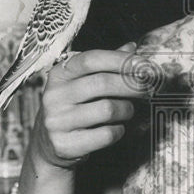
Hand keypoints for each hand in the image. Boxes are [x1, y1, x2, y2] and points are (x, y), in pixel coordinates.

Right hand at [29, 42, 140, 171]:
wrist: (48, 146)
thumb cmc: (73, 108)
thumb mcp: (82, 83)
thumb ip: (105, 66)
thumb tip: (132, 48)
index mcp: (59, 74)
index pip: (91, 59)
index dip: (120, 60)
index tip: (144, 65)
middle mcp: (54, 95)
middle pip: (102, 83)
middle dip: (131, 85)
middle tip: (146, 89)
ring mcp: (57, 121)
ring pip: (108, 109)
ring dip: (126, 110)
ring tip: (127, 111)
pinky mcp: (65, 144)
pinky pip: (106, 134)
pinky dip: (118, 131)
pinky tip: (116, 128)